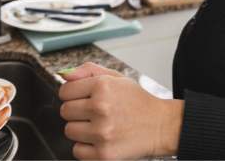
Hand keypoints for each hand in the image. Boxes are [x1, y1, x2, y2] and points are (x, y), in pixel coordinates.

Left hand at [58, 62, 182, 159]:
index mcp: (102, 86)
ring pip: (69, 131)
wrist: (160, 126)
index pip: (64, 91)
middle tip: (96, 112)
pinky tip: (101, 139)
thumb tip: (63, 74)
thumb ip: (88, 71)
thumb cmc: (137, 102)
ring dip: (81, 129)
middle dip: (77, 111)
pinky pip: (77, 151)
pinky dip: (87, 147)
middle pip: (65, 111)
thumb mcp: (117, 77)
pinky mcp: (103, 154)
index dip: (73, 94)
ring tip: (100, 125)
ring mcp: (102, 132)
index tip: (84, 98)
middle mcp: (101, 108)